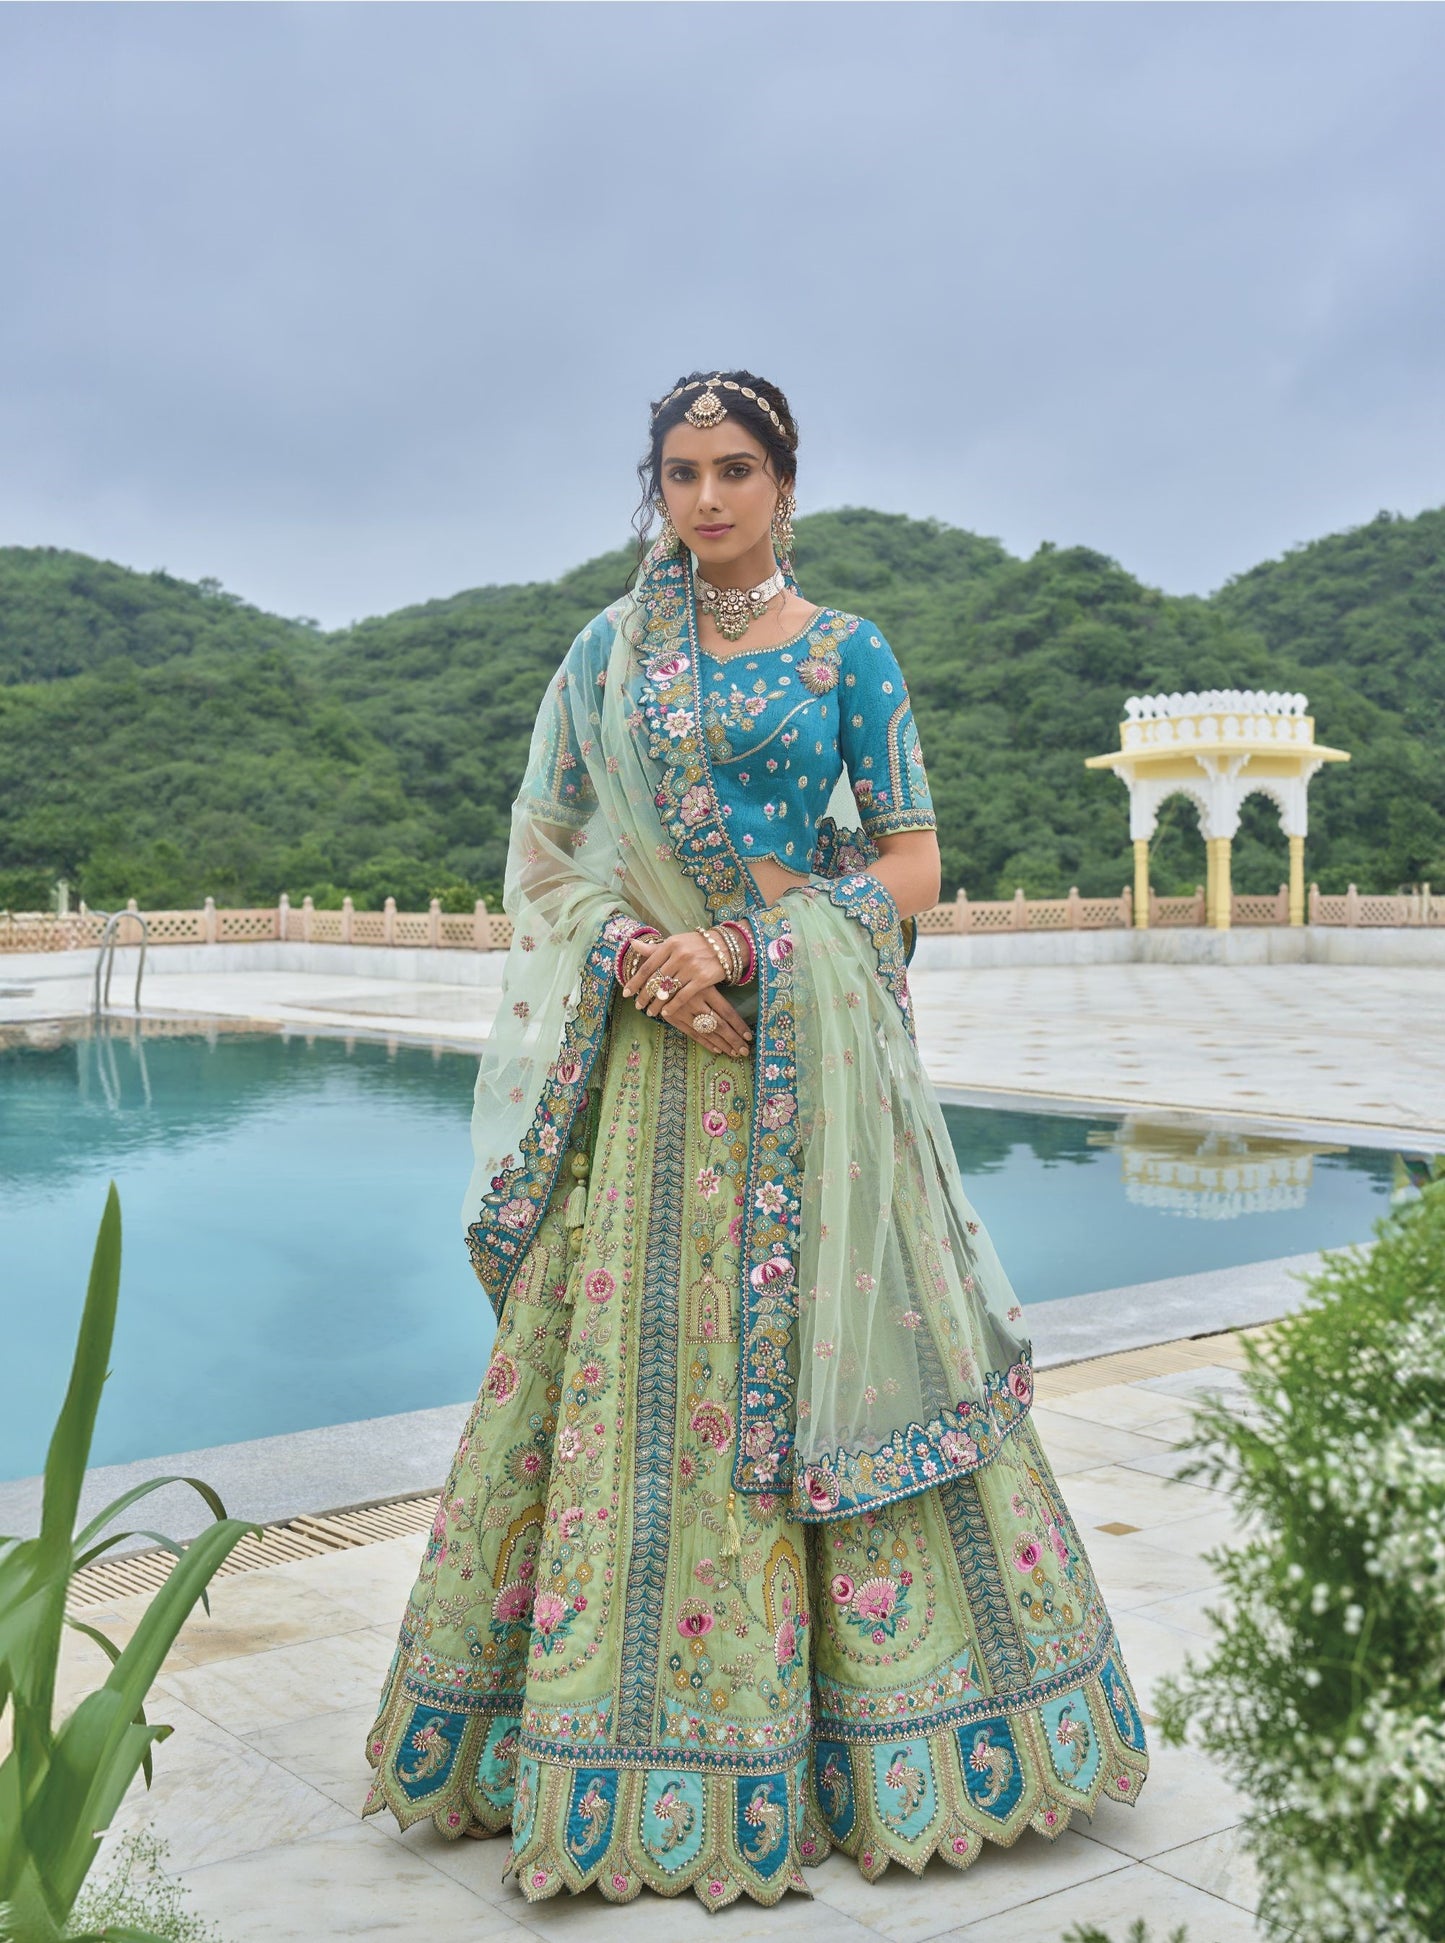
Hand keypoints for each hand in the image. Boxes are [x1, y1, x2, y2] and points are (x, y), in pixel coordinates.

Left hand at [620, 930, 753, 1058]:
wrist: (726, 946)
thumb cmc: (697, 945)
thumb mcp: (676, 942)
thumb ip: (655, 948)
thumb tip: (632, 944)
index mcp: (670, 944)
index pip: (648, 966)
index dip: (635, 981)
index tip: (626, 992)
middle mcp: (679, 955)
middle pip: (656, 980)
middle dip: (644, 995)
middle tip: (637, 1005)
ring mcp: (691, 968)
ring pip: (668, 990)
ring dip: (657, 1003)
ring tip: (650, 1012)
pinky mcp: (702, 979)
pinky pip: (683, 996)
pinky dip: (672, 1006)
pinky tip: (666, 1013)